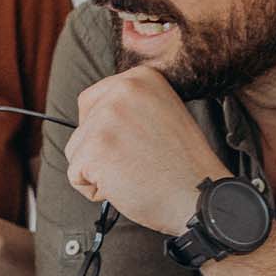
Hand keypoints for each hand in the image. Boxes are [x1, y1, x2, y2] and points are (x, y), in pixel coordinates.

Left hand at [64, 65, 230, 233]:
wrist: (199, 198)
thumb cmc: (183, 167)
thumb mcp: (163, 114)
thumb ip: (130, 107)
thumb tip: (95, 114)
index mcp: (141, 77)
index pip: (92, 102)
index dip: (105, 132)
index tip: (133, 144)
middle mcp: (122, 90)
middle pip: (81, 127)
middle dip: (101, 152)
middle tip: (138, 161)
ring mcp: (106, 119)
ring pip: (76, 151)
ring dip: (98, 171)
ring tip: (134, 173)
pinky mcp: (94, 149)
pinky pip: (75, 176)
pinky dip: (95, 190)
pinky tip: (126, 187)